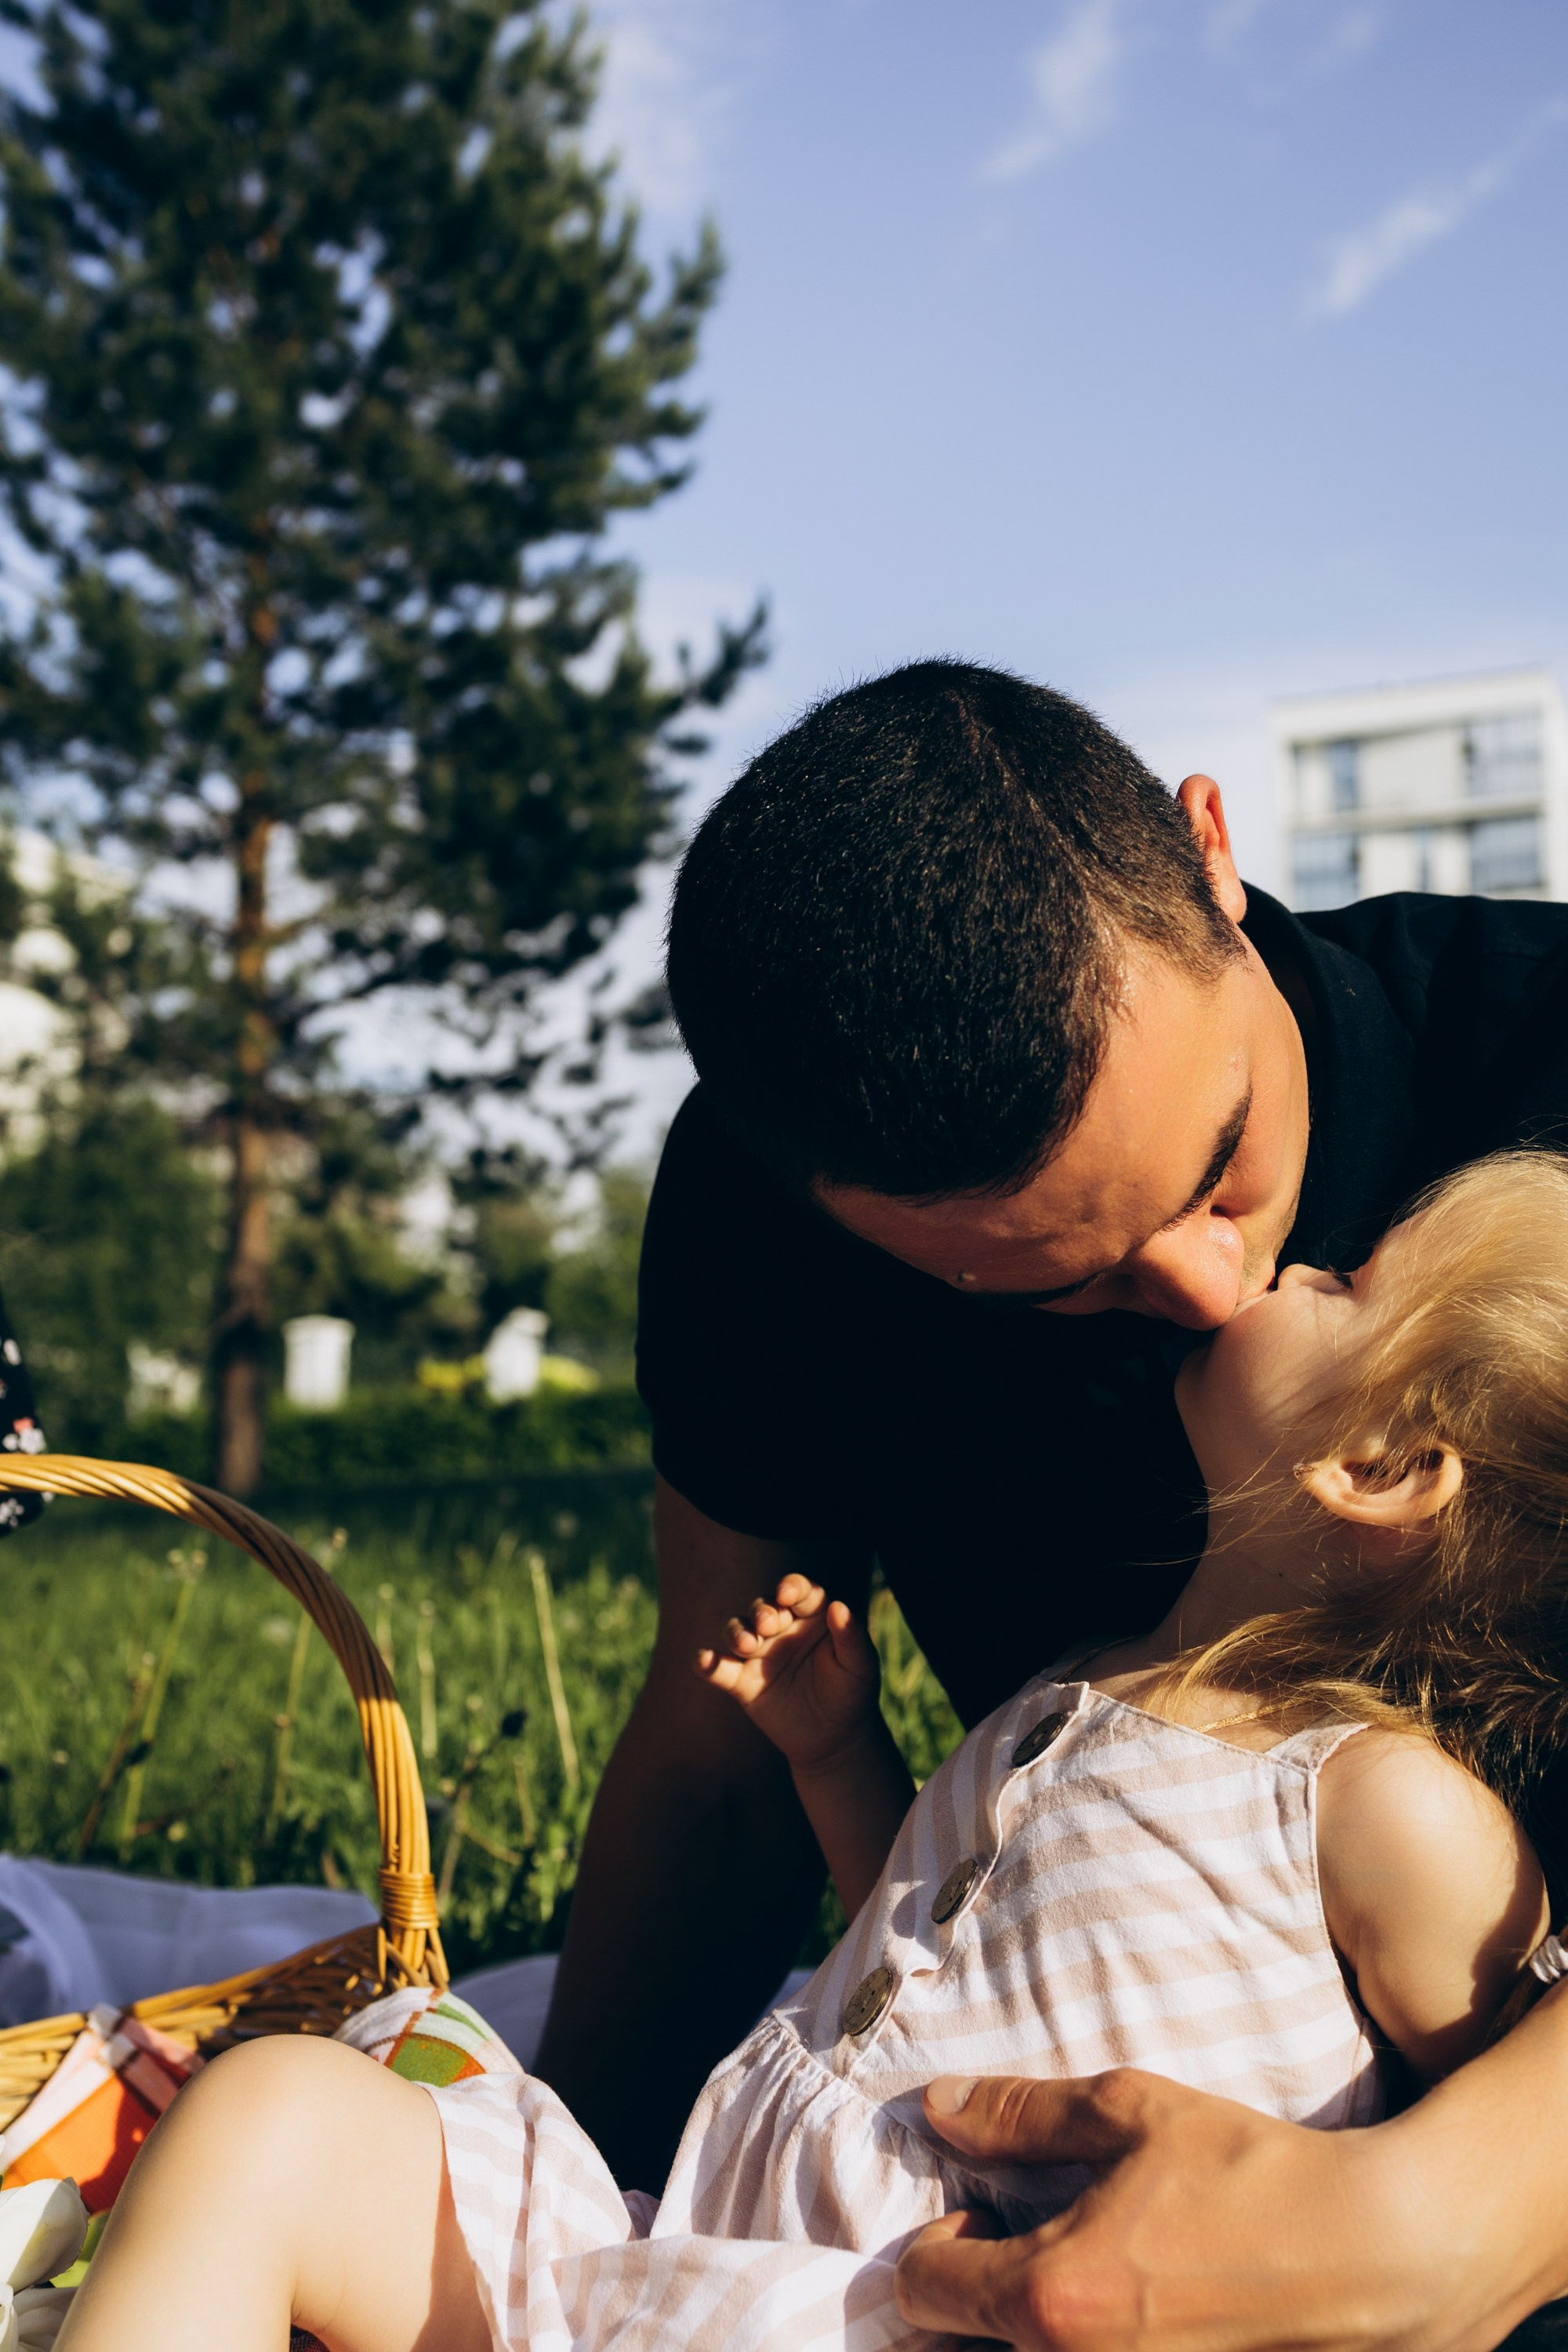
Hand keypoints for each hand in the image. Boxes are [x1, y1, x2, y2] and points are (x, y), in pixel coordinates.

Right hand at [694, 1573, 880, 1772]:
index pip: (799, 1591)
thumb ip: (852, 1636)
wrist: (835, 1740)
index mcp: (813, 1617)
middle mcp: (783, 1629)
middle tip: (768, 1626)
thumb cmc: (852, 1694)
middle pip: (763, 1607)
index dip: (790, 1586)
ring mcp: (760, 1655)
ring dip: (736, 1632)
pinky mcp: (743, 1682)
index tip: (786, 1594)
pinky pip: (720, 1669)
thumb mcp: (861, 1666)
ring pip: (737, 1630)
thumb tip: (839, 1606)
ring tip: (746, 1645)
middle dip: (762, 1611)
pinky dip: (707, 1663)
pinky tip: (703, 1661)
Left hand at [895, 2067, 1529, 2351]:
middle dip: (974, 2298)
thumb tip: (938, 2107)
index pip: (924, 2289)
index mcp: (1053, 2298)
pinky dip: (1081, 2349)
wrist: (1376, 2257)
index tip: (980, 2210)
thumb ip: (1023, 2115)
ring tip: (1079, 2281)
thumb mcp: (1131, 2112)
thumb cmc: (1252, 2176)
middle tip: (1015, 2247)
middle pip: (961, 2350)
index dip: (936, 2242)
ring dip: (1023, 2329)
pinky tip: (1130, 2311)